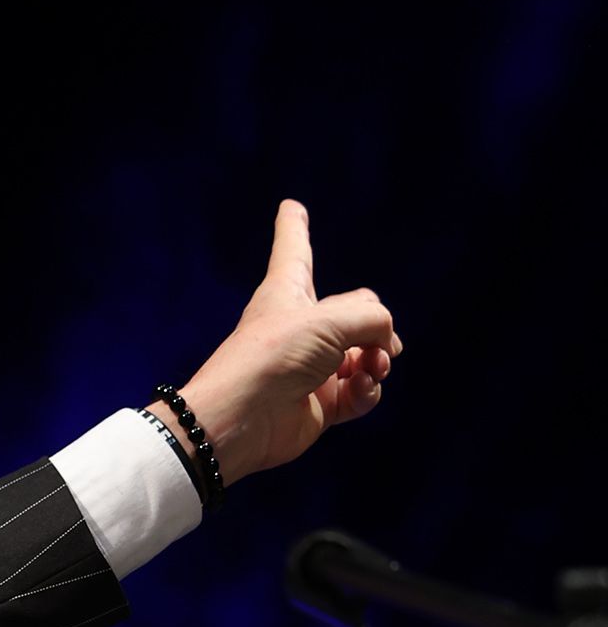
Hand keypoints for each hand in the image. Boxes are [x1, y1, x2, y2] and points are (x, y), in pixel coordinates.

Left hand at [162, 200, 401, 486]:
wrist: (241, 419)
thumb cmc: (272, 357)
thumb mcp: (330, 320)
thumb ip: (372, 319)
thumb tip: (385, 345)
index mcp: (287, 292)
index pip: (294, 250)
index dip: (295, 228)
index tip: (291, 207)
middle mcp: (300, 326)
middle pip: (356, 312)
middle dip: (378, 325)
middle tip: (380, 343)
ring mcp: (312, 366)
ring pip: (367, 354)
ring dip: (378, 361)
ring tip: (371, 369)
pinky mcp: (320, 403)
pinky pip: (362, 391)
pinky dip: (369, 391)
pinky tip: (361, 390)